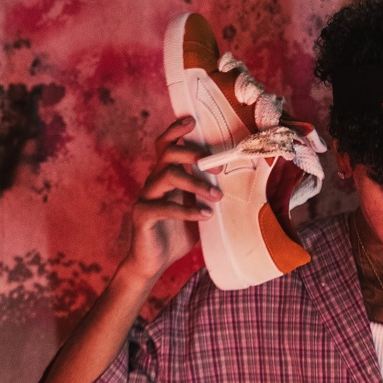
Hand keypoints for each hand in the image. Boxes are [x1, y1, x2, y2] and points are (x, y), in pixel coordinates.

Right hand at [121, 117, 222, 282]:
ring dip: (195, 183)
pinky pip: (162, 207)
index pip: (166, 145)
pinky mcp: (142, 215)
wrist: (155, 261)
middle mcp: (154, 182)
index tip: (192, 121)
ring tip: (217, 197)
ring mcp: (145, 197)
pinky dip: (187, 210)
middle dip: (192, 154)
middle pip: (167, 154)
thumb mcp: (198, 207)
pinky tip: (205, 216)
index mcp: (166, 176)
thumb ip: (209, 191)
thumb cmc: (179, 232)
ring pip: (166, 176)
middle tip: (216, 168)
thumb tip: (240, 179)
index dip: (176, 130)